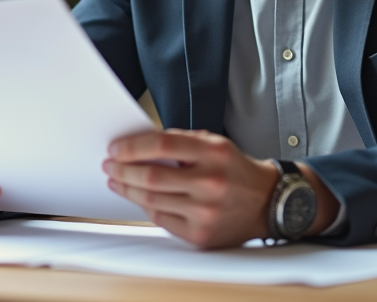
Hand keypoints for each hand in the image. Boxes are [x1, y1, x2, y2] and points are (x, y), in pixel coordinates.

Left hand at [103, 129, 281, 247]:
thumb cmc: (235, 170)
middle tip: (109, 165)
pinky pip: (161, 219)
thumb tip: (141, 143)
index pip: (161, 146)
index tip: (116, 149)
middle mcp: (210, 183)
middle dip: (122, 170)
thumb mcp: (215, 143)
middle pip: (151, 176)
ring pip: (151, 200)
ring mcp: (205, 212)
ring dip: (127, 189)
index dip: (132, 147)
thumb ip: (180, 142)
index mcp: (214, 154)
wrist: (266, 202)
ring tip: (117, 181)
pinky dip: (146, 206)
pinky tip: (139, 197)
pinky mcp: (201, 235)